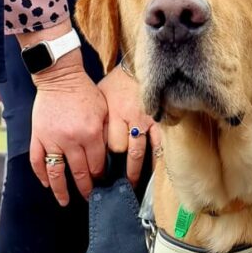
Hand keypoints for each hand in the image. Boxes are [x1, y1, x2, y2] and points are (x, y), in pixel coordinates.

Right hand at [30, 54, 107, 204]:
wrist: (60, 77)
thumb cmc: (84, 92)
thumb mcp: (104, 110)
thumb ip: (107, 133)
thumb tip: (110, 156)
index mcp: (91, 133)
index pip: (97, 164)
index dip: (100, 176)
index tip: (101, 181)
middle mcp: (71, 139)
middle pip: (80, 173)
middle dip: (86, 188)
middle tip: (89, 197)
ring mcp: (52, 139)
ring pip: (56, 173)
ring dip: (61, 191)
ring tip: (65, 201)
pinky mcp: (38, 136)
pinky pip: (37, 161)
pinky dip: (41, 175)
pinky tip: (47, 184)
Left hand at [98, 65, 160, 187]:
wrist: (140, 66)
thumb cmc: (118, 83)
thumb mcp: (101, 97)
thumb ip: (98, 119)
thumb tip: (89, 140)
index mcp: (114, 112)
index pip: (109, 144)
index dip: (105, 158)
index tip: (100, 171)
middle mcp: (130, 118)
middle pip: (124, 151)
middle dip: (120, 171)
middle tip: (115, 186)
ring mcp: (148, 120)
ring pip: (142, 152)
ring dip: (137, 171)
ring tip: (133, 185)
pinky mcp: (162, 120)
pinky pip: (160, 144)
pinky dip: (157, 159)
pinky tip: (155, 172)